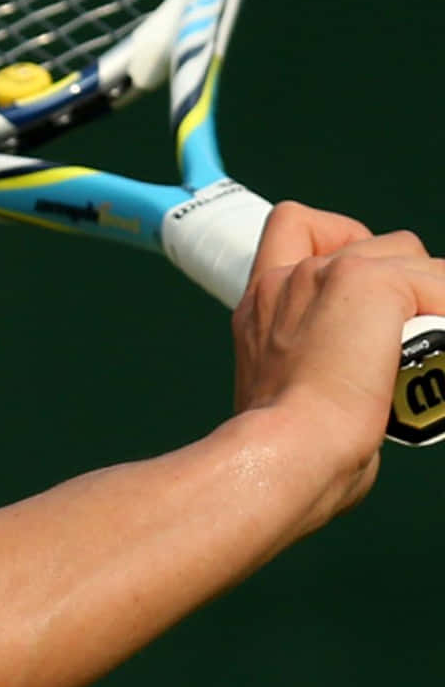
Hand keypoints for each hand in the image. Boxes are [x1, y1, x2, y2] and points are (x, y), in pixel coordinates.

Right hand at [232, 202, 444, 523]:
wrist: (289, 451)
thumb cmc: (291, 456)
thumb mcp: (291, 401)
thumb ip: (325, 374)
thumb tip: (384, 400)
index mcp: (261, 307)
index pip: (294, 230)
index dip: (336, 244)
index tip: (357, 290)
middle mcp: (285, 280)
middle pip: (371, 241)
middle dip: (404, 279)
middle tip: (413, 336)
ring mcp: (324, 274)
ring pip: (411, 255)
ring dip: (431, 297)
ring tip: (432, 348)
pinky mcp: (371, 282)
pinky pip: (440, 282)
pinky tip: (443, 354)